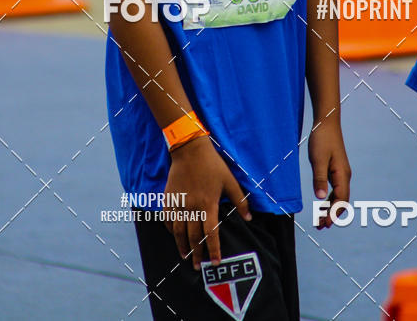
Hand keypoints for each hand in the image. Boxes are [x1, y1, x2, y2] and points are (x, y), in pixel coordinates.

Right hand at [164, 136, 251, 268]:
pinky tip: (175, 235)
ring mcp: (179, 203)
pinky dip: (170, 230)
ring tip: (185, 256)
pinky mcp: (169, 198)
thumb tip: (249, 217)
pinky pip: (168, 219)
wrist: (189, 150)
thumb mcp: (229, 180)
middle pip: (193, 237)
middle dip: (196, 254)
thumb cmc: (212, 165)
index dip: (213, 249)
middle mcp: (192, 207)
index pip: (211, 233)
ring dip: (181, 246)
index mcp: (208, 204)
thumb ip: (240, 200)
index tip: (215, 262)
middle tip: (197, 266)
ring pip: (178, 231)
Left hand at [308, 119, 350, 229]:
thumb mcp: (317, 160)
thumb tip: (319, 198)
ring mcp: (341, 172)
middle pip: (341, 201)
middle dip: (332, 215)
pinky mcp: (336, 169)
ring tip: (320, 219)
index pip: (341, 200)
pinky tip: (322, 203)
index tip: (325, 224)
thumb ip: (319, 179)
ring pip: (338, 196)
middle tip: (320, 226)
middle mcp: (344, 175)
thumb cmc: (322, 139)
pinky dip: (329, 199)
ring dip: (330, 208)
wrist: (327, 123)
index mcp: (342, 174)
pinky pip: (335, 189)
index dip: (334, 213)